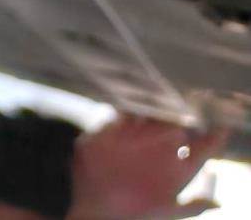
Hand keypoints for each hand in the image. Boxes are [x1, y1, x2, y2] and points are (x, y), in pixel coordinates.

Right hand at [67, 115, 227, 218]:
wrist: (92, 200)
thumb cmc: (130, 209)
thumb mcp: (163, 210)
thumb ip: (190, 207)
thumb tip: (218, 204)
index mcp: (179, 169)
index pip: (203, 149)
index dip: (214, 138)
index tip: (221, 127)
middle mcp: (164, 150)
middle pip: (181, 126)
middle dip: (185, 117)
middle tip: (188, 109)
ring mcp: (142, 138)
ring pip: (156, 117)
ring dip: (160, 111)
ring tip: (163, 106)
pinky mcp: (119, 128)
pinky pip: (127, 113)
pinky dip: (132, 109)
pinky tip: (136, 112)